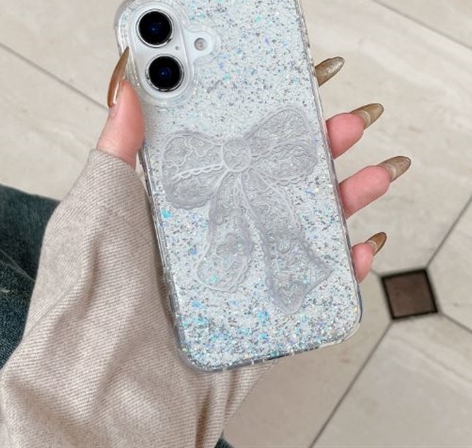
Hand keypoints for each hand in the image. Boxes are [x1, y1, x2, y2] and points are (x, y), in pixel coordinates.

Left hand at [97, 50, 410, 283]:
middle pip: (279, 184)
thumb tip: (128, 90)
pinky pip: (312, 285)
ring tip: (376, 174)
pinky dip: (343, 267)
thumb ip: (119, 148)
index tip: (297, 92)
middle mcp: (218, 232)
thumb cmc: (95, 287)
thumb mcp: (101, 202)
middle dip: (319, 152)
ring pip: (304, 228)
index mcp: (183, 202)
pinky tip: (363, 244)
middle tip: (348, 123)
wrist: (108, 381)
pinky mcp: (263, 312)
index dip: (267, 123)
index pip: (235, 152)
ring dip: (346, 200)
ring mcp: (244, 271)